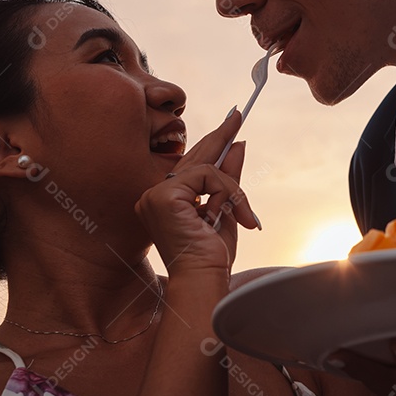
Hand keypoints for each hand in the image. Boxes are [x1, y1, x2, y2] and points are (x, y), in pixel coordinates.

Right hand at [135, 109, 257, 274]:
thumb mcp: (226, 210)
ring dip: (232, 190)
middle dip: (221, 140)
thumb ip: (228, 178)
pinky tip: (229, 216)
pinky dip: (226, 194)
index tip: (230, 124)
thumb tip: (237, 145)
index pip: (190, 165)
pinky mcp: (164, 197)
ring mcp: (154, 196)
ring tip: (243, 215)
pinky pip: (208, 176)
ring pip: (207, 168)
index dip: (211, 143)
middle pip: (195, 159)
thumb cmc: (212, 256)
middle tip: (238, 115)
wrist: (205, 280)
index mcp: (164, 201)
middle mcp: (153, 196)